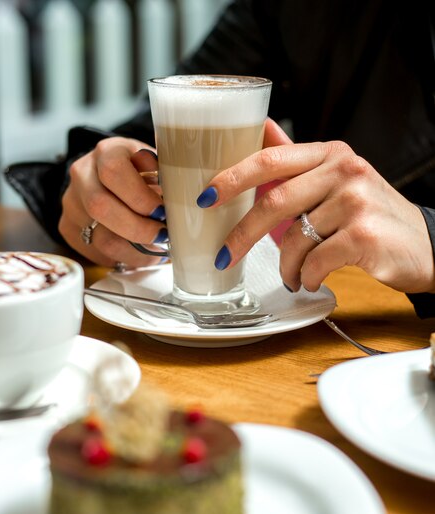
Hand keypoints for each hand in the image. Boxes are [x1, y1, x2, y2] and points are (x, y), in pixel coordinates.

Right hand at [59, 137, 167, 267]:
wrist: (108, 179)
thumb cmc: (141, 174)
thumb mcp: (156, 164)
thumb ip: (166, 175)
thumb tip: (181, 196)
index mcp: (106, 152)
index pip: (114, 172)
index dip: (140, 197)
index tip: (162, 211)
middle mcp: (82, 175)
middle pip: (101, 207)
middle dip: (138, 228)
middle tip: (162, 236)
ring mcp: (71, 203)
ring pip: (101, 238)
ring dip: (136, 250)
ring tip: (157, 250)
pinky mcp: (68, 228)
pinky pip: (98, 252)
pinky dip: (125, 258)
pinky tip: (141, 253)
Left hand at [196, 119, 434, 293]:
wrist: (424, 246)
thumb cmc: (370, 217)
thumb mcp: (337, 181)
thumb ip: (297, 164)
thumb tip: (263, 130)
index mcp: (330, 154)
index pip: (270, 158)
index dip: (232, 178)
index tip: (204, 197)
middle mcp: (344, 169)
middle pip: (273, 201)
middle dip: (241, 235)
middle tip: (223, 257)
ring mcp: (356, 201)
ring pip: (293, 239)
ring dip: (285, 266)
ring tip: (294, 275)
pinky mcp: (364, 234)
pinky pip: (314, 262)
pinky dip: (306, 277)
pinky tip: (313, 280)